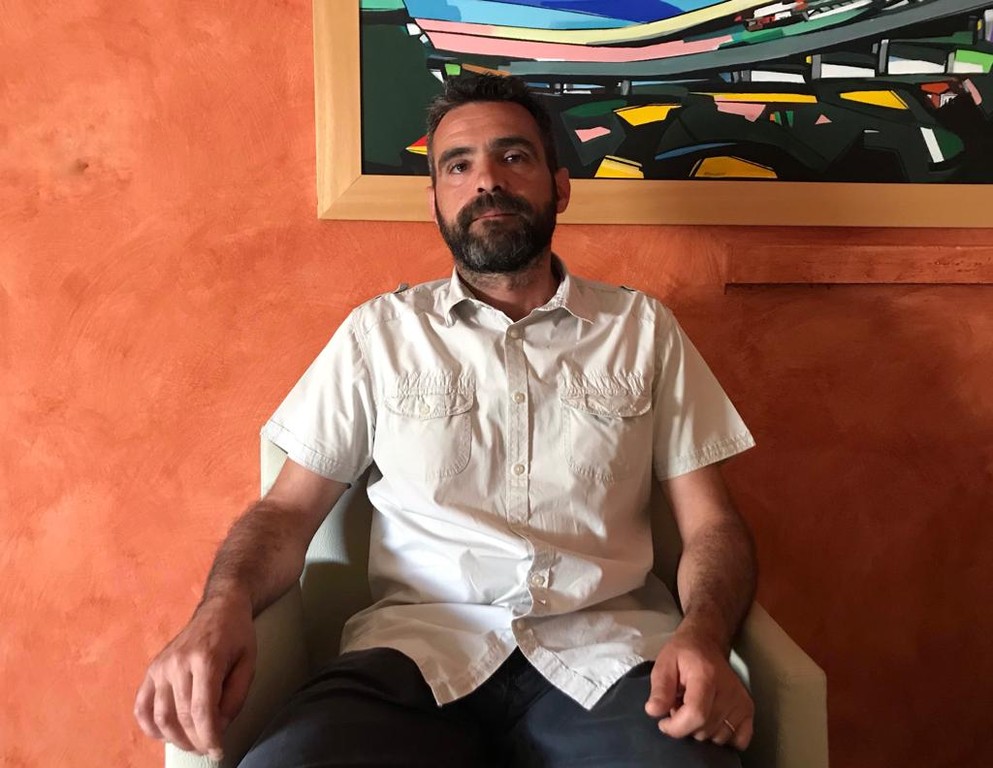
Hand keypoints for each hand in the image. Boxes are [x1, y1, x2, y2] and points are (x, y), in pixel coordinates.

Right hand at [134, 594, 256, 759]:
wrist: (219, 608)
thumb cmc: (238, 636)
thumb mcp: (249, 663)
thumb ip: (236, 697)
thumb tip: (219, 727)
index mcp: (206, 658)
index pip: (202, 710)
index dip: (209, 737)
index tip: (218, 752)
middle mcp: (178, 662)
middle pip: (182, 716)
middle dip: (196, 741)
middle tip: (209, 749)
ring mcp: (161, 665)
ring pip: (161, 716)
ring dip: (176, 738)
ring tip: (193, 743)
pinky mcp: (152, 668)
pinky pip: (142, 706)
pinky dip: (151, 727)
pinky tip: (167, 734)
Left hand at [644, 624, 753, 749]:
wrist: (706, 643)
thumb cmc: (682, 654)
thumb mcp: (664, 665)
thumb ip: (660, 689)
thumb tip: (654, 712)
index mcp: (706, 677)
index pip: (696, 714)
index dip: (676, 727)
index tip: (664, 722)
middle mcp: (728, 691)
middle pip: (705, 729)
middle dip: (686, 726)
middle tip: (680, 707)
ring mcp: (742, 702)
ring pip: (718, 738)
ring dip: (702, 731)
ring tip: (694, 710)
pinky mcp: (748, 709)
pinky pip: (739, 740)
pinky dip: (722, 737)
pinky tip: (711, 723)